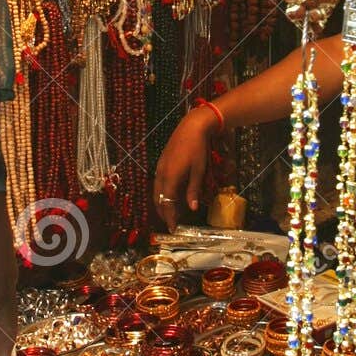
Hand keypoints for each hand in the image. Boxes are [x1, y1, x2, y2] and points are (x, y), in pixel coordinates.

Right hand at [153, 106, 215, 231]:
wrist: (191, 127)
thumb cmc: (197, 149)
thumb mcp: (199, 171)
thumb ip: (193, 190)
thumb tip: (191, 208)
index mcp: (170, 178)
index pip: (167, 203)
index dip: (170, 217)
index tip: (173, 228)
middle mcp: (161, 174)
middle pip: (158, 199)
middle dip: (164, 212)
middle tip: (171, 223)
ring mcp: (159, 168)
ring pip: (157, 191)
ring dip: (162, 203)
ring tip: (169, 212)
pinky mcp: (161, 163)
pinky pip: (158, 183)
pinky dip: (162, 193)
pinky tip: (169, 195)